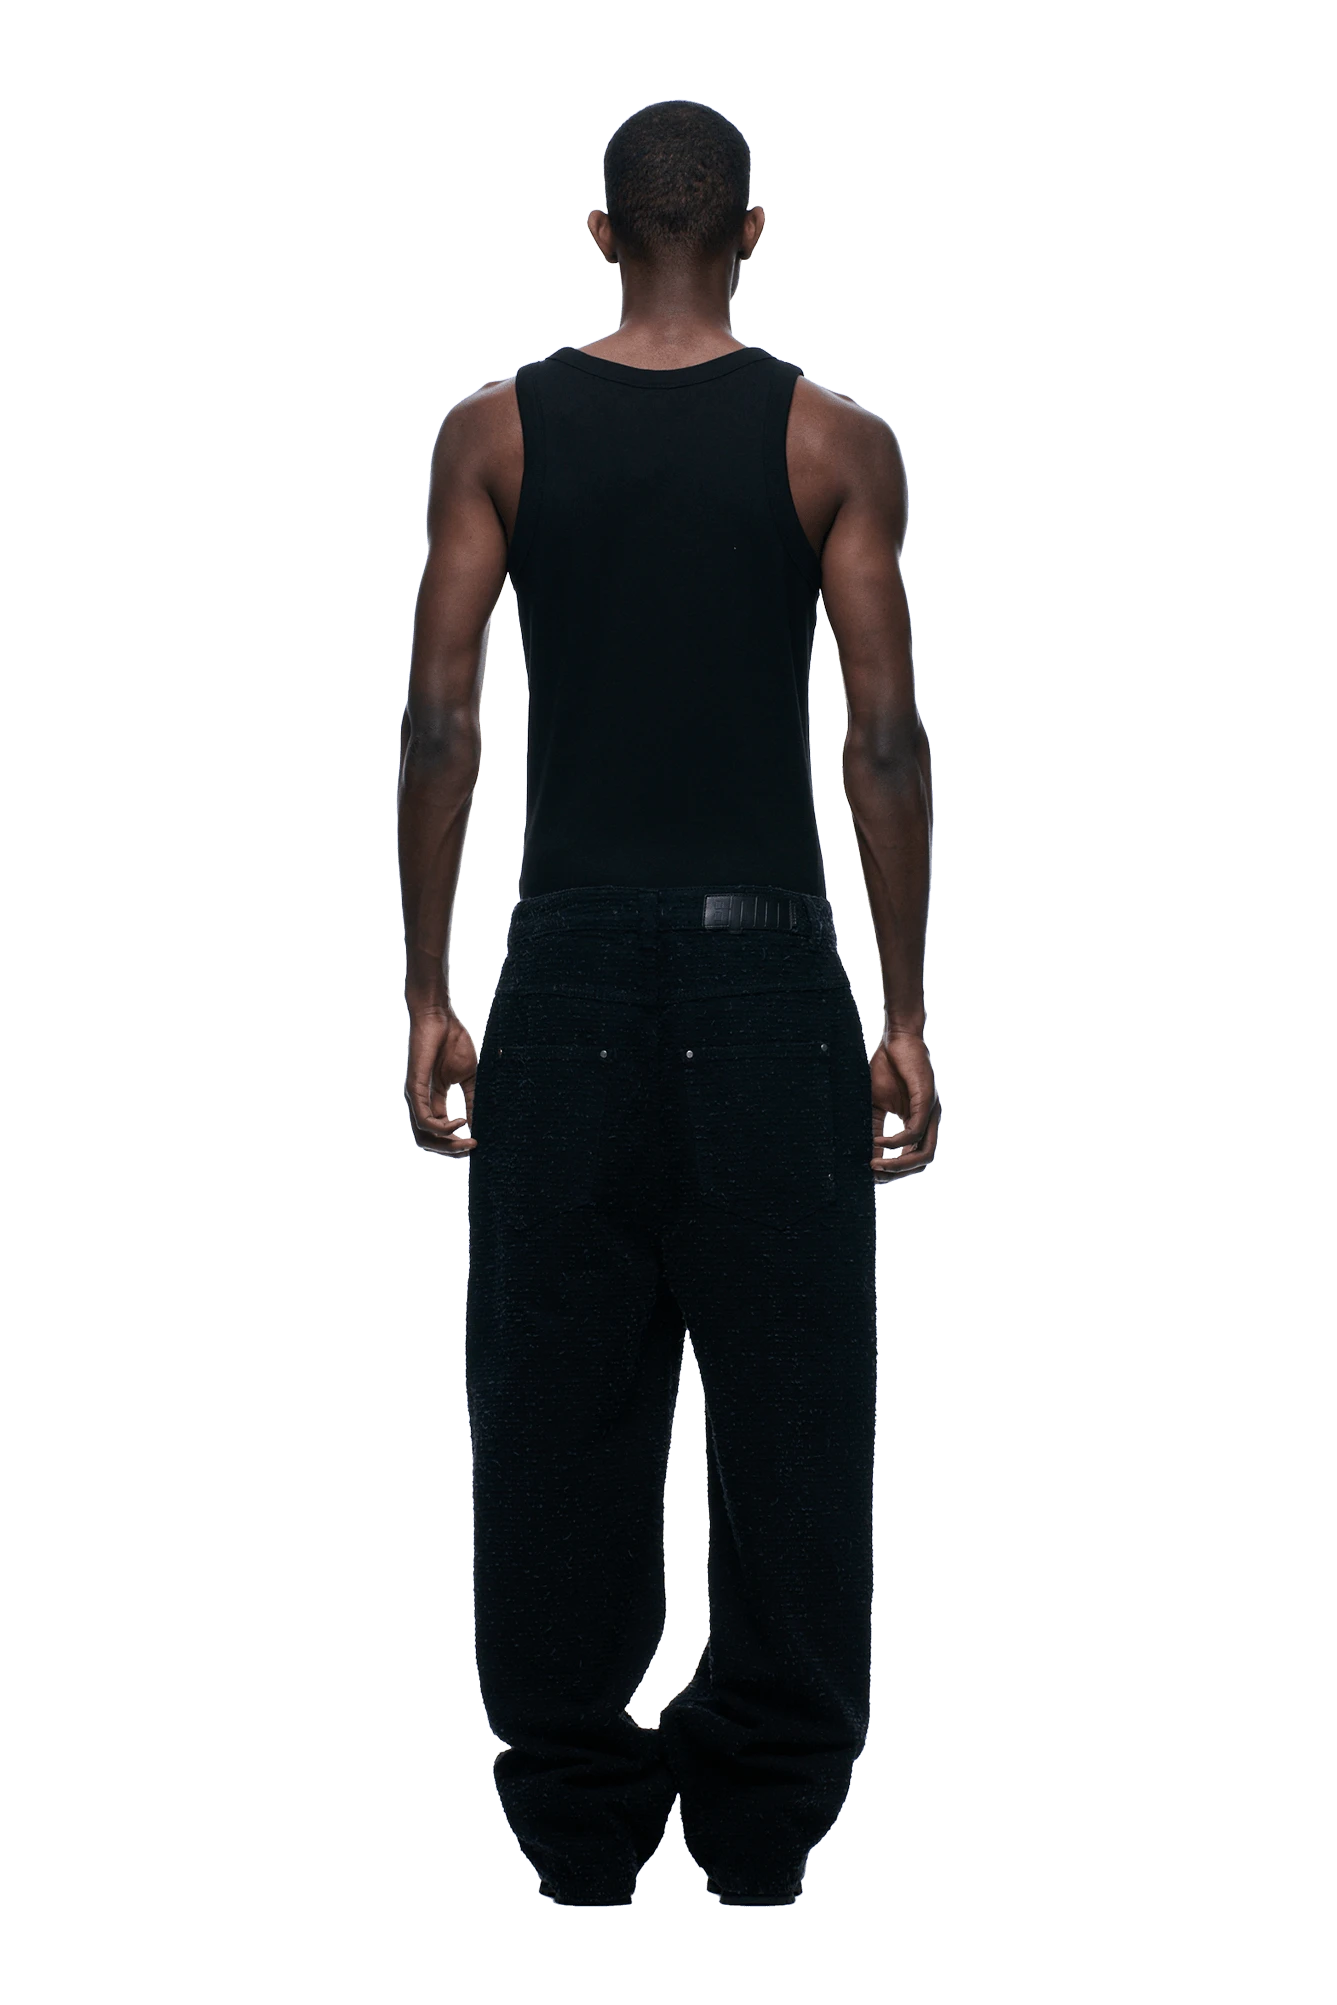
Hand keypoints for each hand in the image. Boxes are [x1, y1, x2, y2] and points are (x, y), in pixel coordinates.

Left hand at [405, 1007, 478, 1157]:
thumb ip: (473, 1099)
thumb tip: (479, 1123)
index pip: (441, 1132)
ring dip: (447, 1144)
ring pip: (424, 1136)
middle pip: (431, 1140)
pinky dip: (443, 1128)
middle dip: (452, 1150)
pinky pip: (424, 1120)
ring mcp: (416, 1097)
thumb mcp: (469, 1076)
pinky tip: (460, 1122)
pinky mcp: (414, 1089)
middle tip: (473, 1148)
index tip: (479, 1143)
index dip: (457, 1143)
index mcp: (434, 1099)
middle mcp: (422, 1102)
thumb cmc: (453, 1041)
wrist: (439, 1018)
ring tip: (468, 1140)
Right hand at [870, 1032, 939, 1180]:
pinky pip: (914, 1130)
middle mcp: (928, 1122)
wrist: (896, 1039)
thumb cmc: (885, 1069)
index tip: (870, 1178)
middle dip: (896, 1173)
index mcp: (917, 1124)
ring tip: (875, 1164)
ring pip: (923, 1152)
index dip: (893, 1172)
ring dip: (898, 1164)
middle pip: (921, 1162)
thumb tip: (864, 1154)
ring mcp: (930, 1113)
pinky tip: (878, 1140)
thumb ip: (873, 1129)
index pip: (911, 1158)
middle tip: (873, 1175)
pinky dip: (896, 1141)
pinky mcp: (927, 1101)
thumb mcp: (875, 1105)